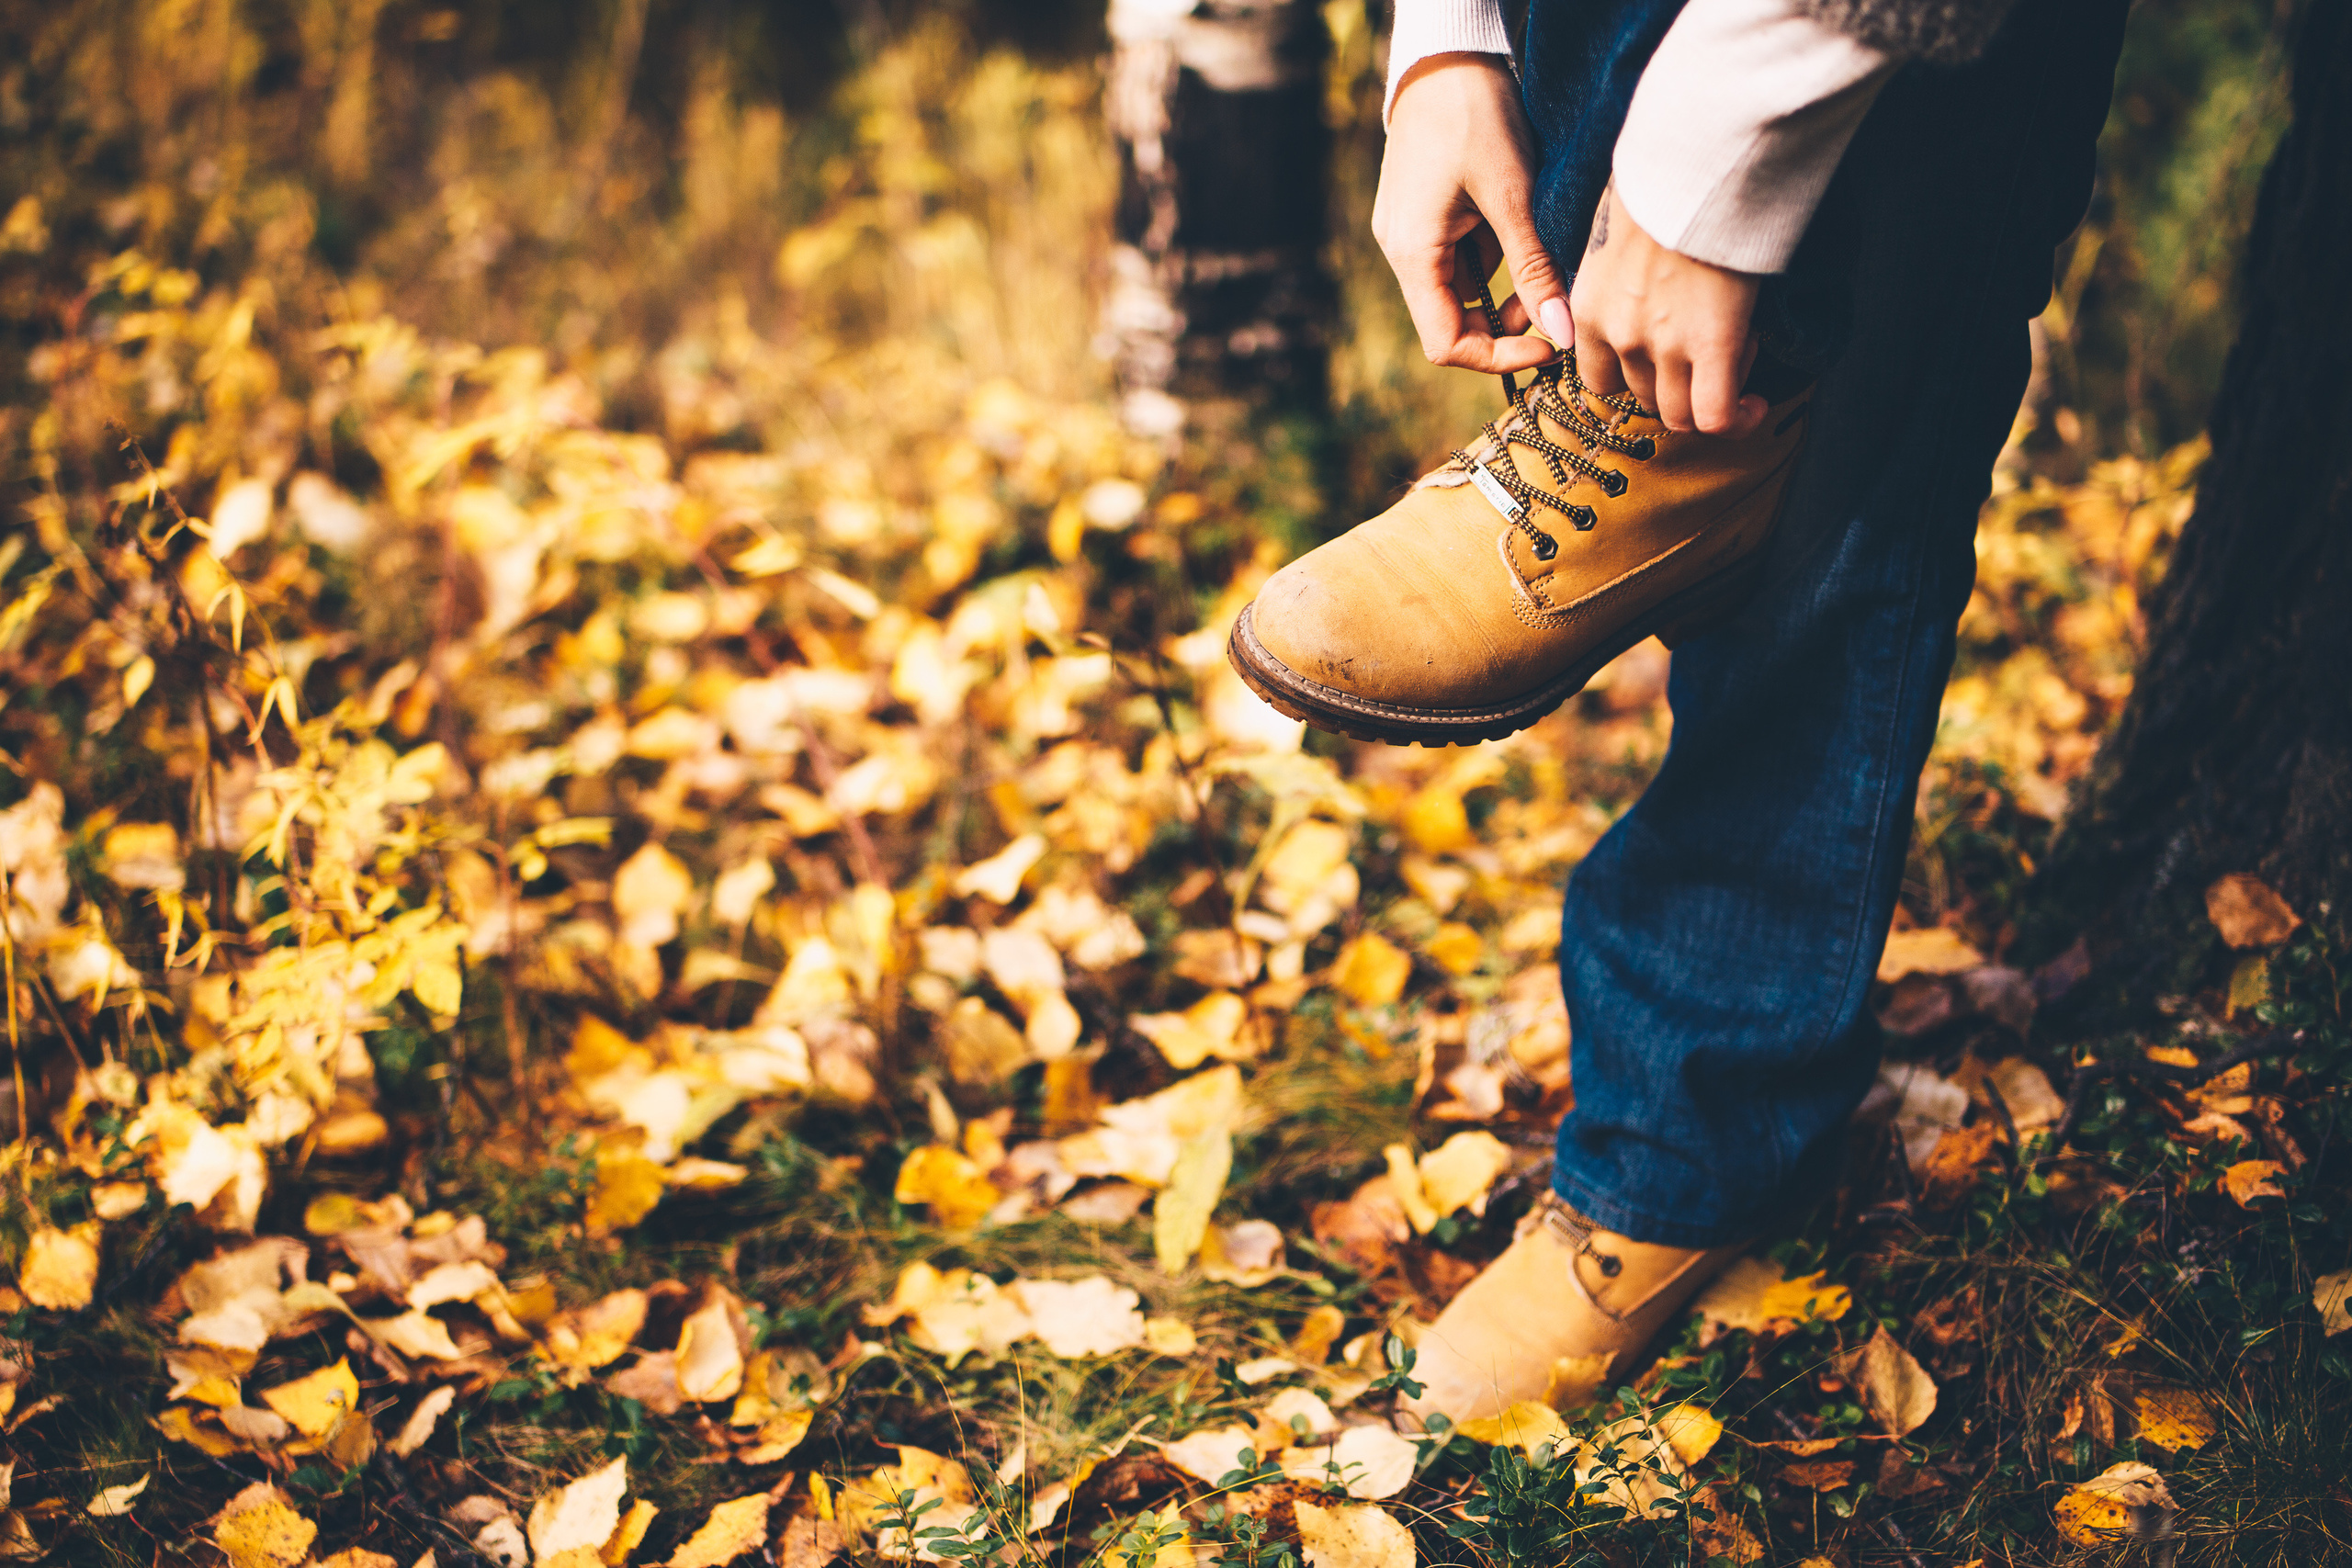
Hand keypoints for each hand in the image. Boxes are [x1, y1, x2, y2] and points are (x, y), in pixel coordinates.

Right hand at [1373, 54, 1573, 375]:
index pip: (1446, 344)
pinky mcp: (1420, 217)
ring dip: (1502, 291)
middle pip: (1450, 322)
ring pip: (1457, 291)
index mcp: (1413, 254)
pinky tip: (1516, 233)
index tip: (1547, 345)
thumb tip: (1564, 333)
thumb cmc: (1476, 117)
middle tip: (1552, 304)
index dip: (1498, 357)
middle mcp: (1401, 252)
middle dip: (1505, 325)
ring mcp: (1408, 234)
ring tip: (1540, 260)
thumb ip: (1535, 270)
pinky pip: (1456, 260)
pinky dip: (1491, 261)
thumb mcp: (1514, 197)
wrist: (1446, 58)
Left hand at [1569, 182, 1768, 436]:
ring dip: (1711, 397)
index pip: (1600, 379)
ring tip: (1740, 360)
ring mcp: (1662, 345)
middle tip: (1715, 350)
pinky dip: (1737, 420)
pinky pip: (1716, 415)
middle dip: (1680, 384)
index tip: (1668, 358)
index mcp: (1587, 309)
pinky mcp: (1712, 344)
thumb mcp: (1617, 228)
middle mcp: (1618, 335)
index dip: (1637, 377)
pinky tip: (1756, 405)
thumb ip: (1620, 268)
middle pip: (1643, 398)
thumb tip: (1645, 267)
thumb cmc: (1663, 178)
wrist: (1697, 159)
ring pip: (1679, 413)